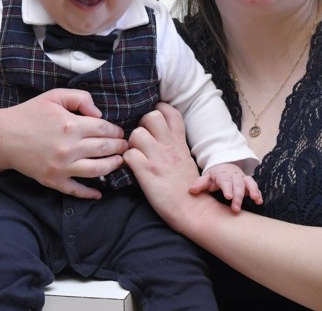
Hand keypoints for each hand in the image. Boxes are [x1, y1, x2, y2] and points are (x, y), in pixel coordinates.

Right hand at [0, 88, 127, 199]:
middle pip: (105, 149)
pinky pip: (76, 190)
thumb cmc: (30, 113)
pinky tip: (100, 193)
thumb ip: (81, 99)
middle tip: (126, 147)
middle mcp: (69, 148)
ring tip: (119, 162)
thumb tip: (99, 114)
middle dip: (120, 147)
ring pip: (97, 170)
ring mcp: (62, 167)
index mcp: (71, 125)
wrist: (3, 136)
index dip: (117, 131)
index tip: (121, 132)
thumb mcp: (54, 96)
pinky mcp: (53, 180)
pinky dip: (90, 193)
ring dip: (113, 166)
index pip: (105, 129)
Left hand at [124, 102, 216, 232]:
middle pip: (151, 116)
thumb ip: (174, 145)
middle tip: (141, 140)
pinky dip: (127, 160)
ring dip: (132, 143)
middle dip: (142, 125)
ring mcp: (158, 158)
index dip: (159, 110)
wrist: (194, 211)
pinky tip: (132, 168)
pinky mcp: (147, 173)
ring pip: (137, 133)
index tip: (153, 121)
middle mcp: (169, 146)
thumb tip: (158, 137)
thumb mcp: (185, 159)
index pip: (170, 112)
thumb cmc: (189, 188)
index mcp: (179, 142)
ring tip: (136, 155)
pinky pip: (129, 155)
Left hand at [191, 163, 262, 211]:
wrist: (224, 166)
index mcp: (222, 175)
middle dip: (238, 196)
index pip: (225, 181)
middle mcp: (234, 176)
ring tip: (256, 199)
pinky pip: (254, 186)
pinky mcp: (248, 183)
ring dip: (253, 191)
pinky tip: (260, 201)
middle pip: (238, 185)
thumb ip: (200, 183)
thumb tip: (191, 190)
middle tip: (236, 208)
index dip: (227, 188)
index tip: (228, 196)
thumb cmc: (214, 176)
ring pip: (249, 183)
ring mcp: (242, 179)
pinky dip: (258, 193)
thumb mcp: (206, 178)